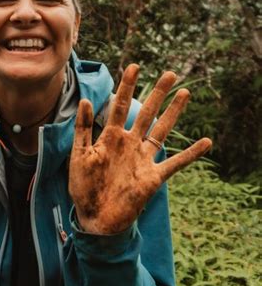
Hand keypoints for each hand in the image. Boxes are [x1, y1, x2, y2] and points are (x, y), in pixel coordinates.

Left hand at [69, 64, 211, 234]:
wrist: (94, 219)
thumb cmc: (83, 187)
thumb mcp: (78, 155)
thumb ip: (83, 129)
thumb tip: (86, 100)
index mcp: (110, 137)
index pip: (120, 105)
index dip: (127, 86)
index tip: (134, 66)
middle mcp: (130, 144)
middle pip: (147, 112)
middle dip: (157, 93)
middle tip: (170, 73)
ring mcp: (143, 159)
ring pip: (162, 130)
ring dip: (173, 113)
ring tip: (185, 94)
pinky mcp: (153, 177)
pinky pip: (175, 163)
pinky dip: (191, 154)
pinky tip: (207, 142)